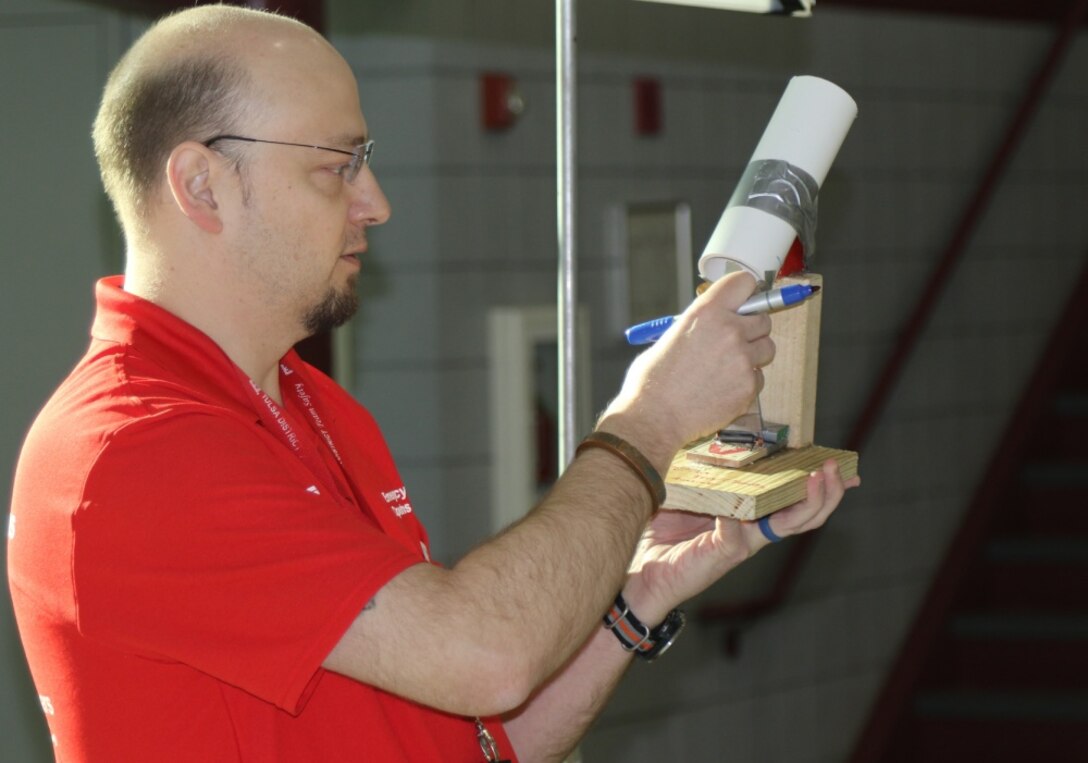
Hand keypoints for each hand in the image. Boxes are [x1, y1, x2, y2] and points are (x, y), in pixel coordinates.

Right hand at [599, 272, 775, 469]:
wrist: (654, 418)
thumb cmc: (652, 381)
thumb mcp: (670, 337)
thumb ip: (698, 326)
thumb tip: (712, 325)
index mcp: (707, 312)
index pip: (744, 283)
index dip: (745, 292)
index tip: (744, 301)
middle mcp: (730, 331)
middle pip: (763, 318)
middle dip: (752, 329)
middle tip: (734, 341)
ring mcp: (743, 359)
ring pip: (767, 348)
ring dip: (753, 355)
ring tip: (728, 368)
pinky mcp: (749, 386)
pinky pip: (759, 378)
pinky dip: (746, 383)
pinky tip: (723, 390)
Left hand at [622, 459, 860, 623]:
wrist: (638, 570)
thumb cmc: (658, 529)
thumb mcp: (686, 490)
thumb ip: (703, 472)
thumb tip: (711, 434)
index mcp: (748, 515)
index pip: (792, 499)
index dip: (818, 485)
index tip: (840, 465)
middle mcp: (752, 530)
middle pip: (805, 515)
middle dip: (826, 491)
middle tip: (833, 466)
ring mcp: (742, 543)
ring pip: (789, 525)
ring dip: (806, 501)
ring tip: (814, 478)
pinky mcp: (723, 554)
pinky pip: (739, 534)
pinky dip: (739, 516)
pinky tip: (735, 505)